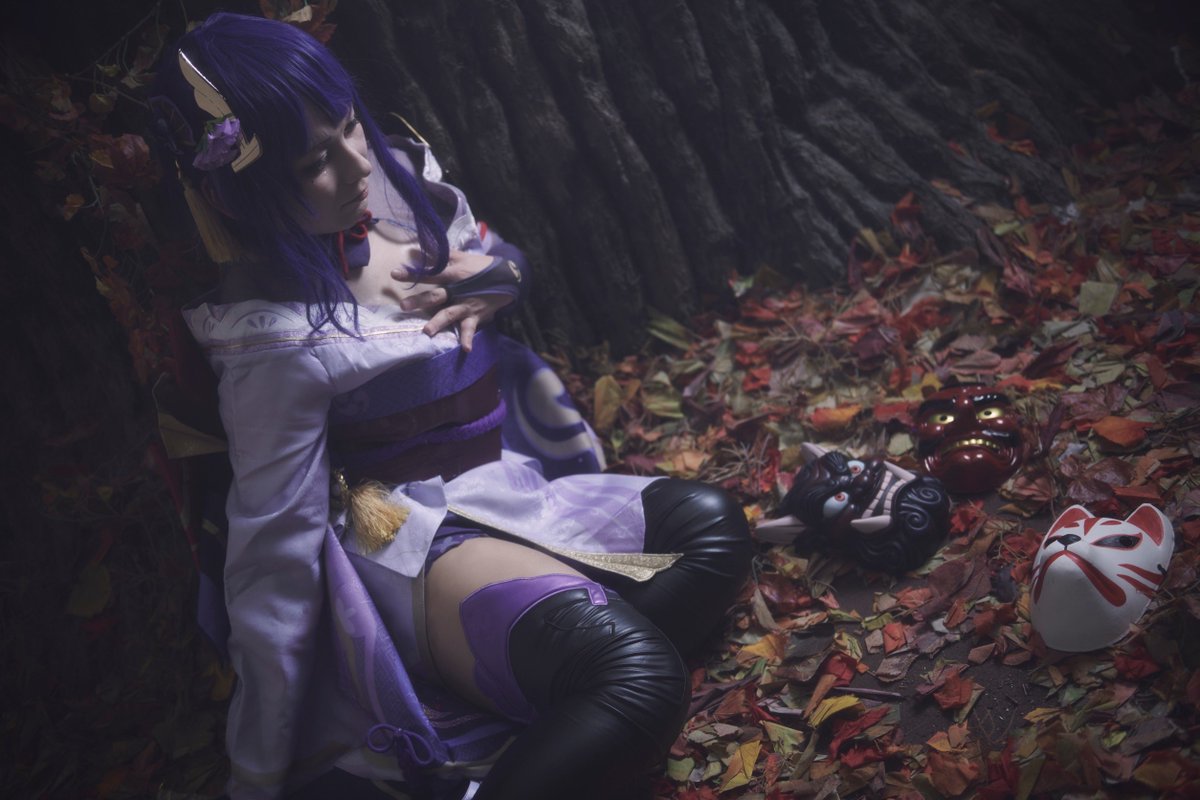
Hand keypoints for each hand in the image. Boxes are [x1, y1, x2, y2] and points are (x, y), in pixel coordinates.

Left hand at [394, 250, 513, 350]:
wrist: (508, 278)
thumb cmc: (479, 267)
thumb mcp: (461, 257)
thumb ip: (439, 254)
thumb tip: (415, 248)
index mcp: (454, 274)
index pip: (430, 273)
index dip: (413, 273)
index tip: (395, 274)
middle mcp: (458, 290)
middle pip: (436, 296)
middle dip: (421, 301)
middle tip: (403, 306)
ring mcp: (466, 305)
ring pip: (450, 314)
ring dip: (439, 322)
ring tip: (427, 331)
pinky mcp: (475, 317)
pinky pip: (470, 329)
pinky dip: (468, 338)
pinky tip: (465, 349)